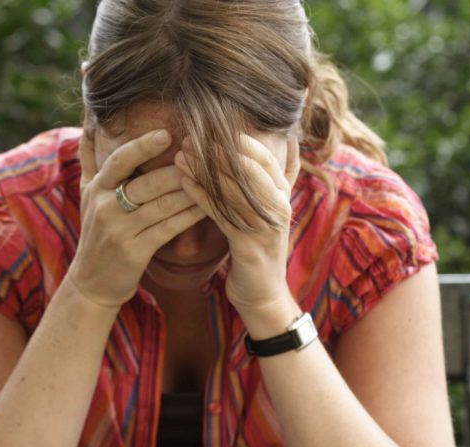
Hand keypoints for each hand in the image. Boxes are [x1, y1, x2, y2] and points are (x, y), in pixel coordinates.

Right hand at [66, 129, 206, 307]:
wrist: (91, 282)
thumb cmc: (95, 231)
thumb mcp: (85, 193)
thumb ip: (89, 156)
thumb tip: (90, 116)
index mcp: (95, 188)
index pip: (119, 161)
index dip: (142, 146)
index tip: (167, 133)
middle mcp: (104, 207)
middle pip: (146, 183)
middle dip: (177, 170)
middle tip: (204, 155)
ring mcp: (119, 231)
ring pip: (162, 205)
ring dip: (190, 190)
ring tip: (213, 177)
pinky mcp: (135, 252)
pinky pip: (169, 228)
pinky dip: (190, 215)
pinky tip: (208, 206)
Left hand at [174, 134, 299, 310]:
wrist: (263, 295)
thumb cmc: (260, 247)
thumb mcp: (273, 209)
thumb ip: (279, 178)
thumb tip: (289, 141)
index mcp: (283, 196)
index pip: (265, 159)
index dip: (240, 142)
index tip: (212, 127)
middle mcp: (278, 208)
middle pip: (249, 171)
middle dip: (218, 152)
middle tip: (189, 138)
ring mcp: (265, 227)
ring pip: (233, 191)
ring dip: (204, 171)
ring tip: (180, 156)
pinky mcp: (248, 246)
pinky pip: (221, 215)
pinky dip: (201, 196)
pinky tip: (183, 183)